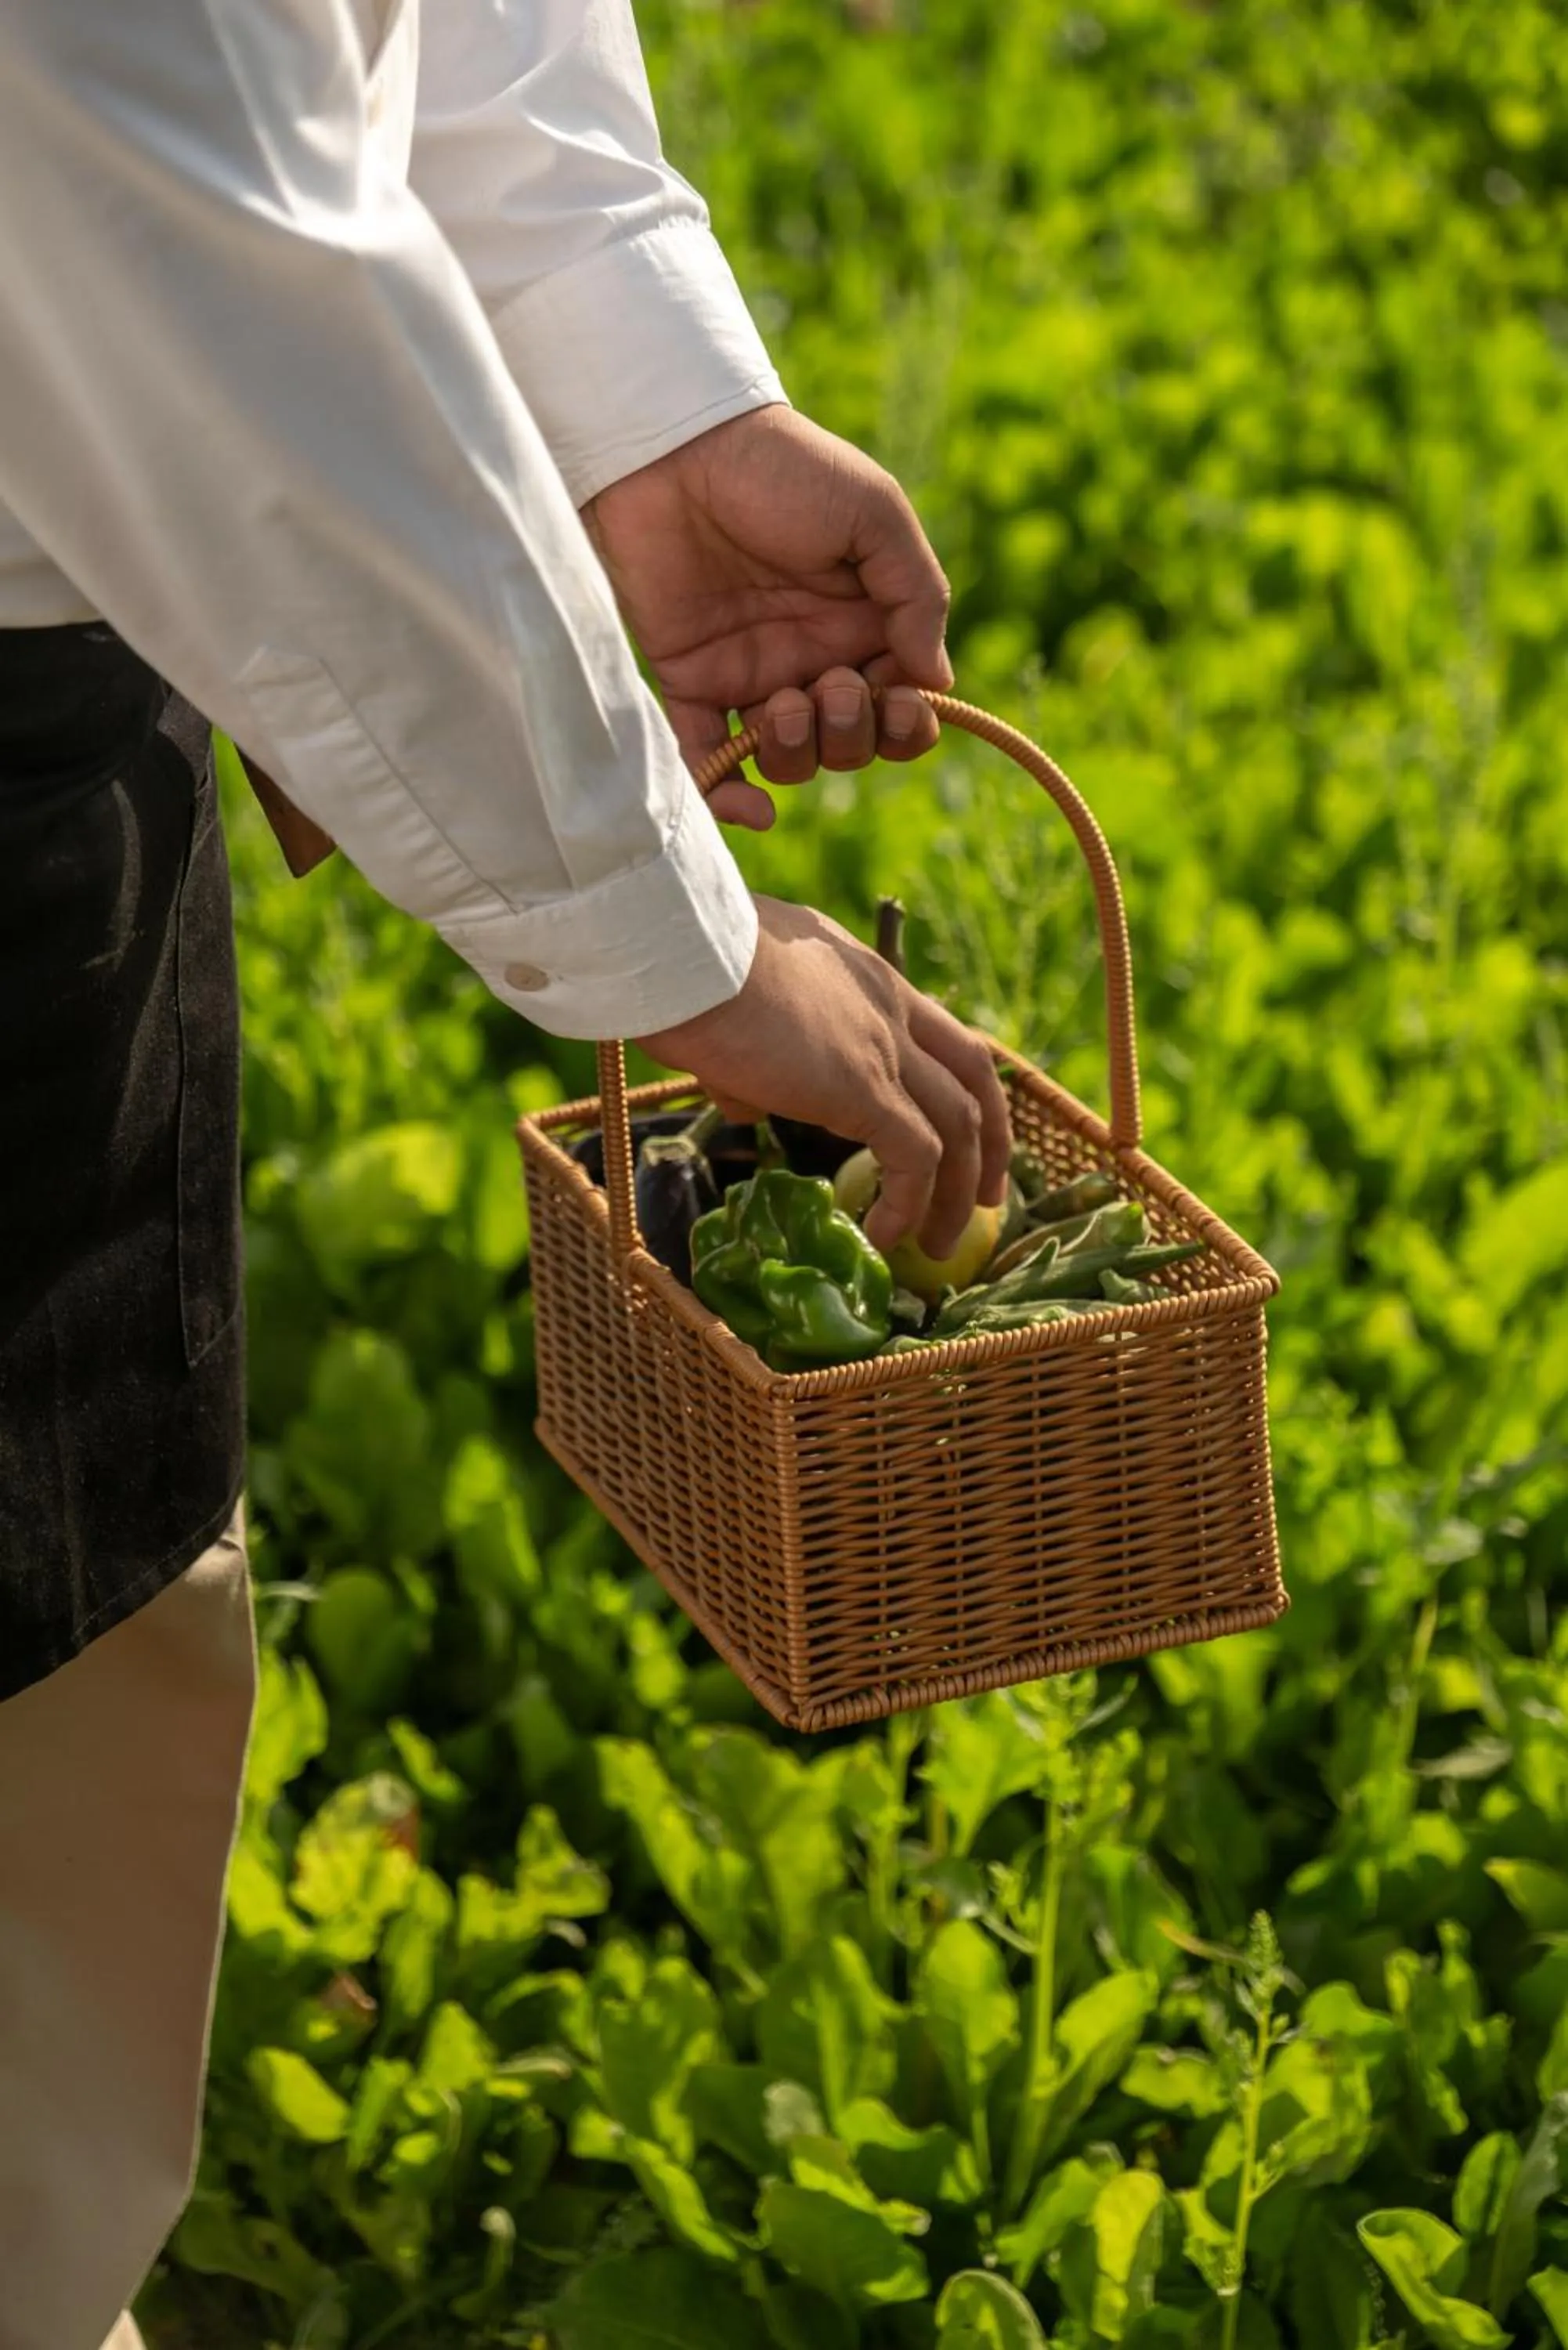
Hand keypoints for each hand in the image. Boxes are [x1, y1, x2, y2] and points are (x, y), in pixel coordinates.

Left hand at [583, 407, 950, 828]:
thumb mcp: (874, 515)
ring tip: (786, 702)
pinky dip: (729, 799)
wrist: (675, 448)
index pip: (902, 706)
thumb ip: (917, 596)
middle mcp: (812, 657)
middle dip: (853, 736)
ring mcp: (751, 675)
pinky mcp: (691, 682)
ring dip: (800, 752)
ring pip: (791, 760)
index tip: (900, 701)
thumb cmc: (784, 468)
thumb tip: (937, 681)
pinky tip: (754, 811)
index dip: (907, 724)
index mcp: (864, 622)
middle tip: (833, 686)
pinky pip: (711, 762)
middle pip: (850, 744)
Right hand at [635, 897, 1010, 1253]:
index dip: (956, 1085)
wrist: (679, 949)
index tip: (956, 1130)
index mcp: (861, 975)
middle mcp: (888, 1004)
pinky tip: (883, 1237)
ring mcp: (883, 1045)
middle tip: (986, 1196)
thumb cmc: (685, 967)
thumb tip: (749, 1101)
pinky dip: (910, 1204)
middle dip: (989, 1140)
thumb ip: (751, 1056)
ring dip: (958, 1192)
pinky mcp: (865, 1088)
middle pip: (973, 1075)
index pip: (933, 1031)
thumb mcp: (733, 1003)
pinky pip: (915, 1157)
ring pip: (959, 1124)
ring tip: (938, 1245)